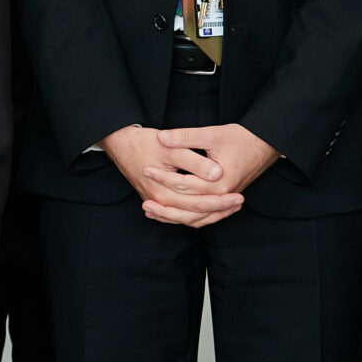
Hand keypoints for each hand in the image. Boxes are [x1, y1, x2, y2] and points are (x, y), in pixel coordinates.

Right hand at [100, 125, 242, 228]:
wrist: (122, 142)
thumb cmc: (146, 142)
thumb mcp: (172, 148)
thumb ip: (195, 162)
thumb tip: (217, 175)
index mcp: (164, 192)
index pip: (198, 204)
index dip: (221, 202)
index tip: (239, 196)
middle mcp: (159, 202)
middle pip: (195, 215)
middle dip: (219, 210)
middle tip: (240, 202)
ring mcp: (157, 203)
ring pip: (188, 218)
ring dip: (209, 214)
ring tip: (230, 208)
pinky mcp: (157, 200)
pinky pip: (179, 214)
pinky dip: (195, 214)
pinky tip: (209, 210)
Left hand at [149, 123, 278, 225]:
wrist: (264, 144)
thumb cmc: (240, 137)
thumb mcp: (212, 133)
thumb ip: (186, 136)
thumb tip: (161, 137)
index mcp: (219, 181)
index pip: (185, 185)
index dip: (163, 178)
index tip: (146, 170)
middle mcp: (223, 195)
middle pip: (188, 208)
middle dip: (165, 207)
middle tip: (144, 202)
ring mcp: (225, 200)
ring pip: (196, 219)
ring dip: (174, 218)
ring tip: (152, 213)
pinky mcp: (224, 201)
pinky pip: (204, 218)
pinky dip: (187, 218)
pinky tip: (172, 215)